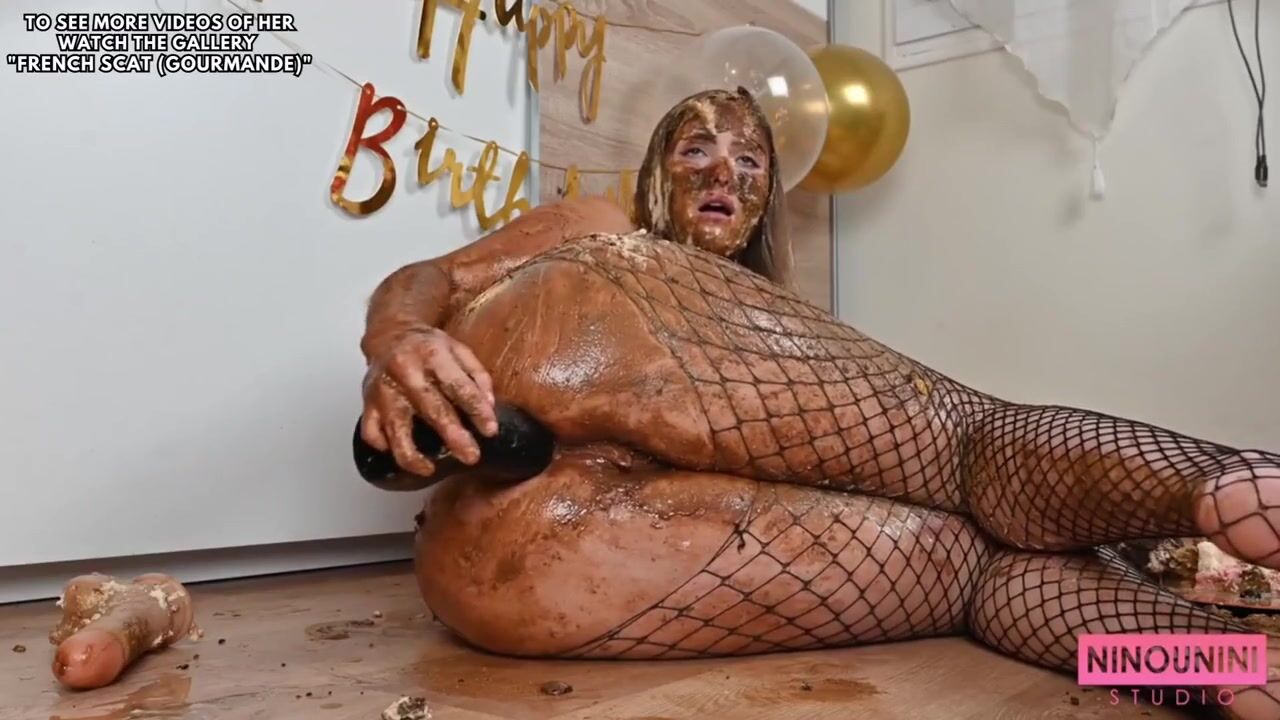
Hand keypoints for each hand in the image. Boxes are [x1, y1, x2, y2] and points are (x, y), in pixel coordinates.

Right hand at [359, 327, 496, 476]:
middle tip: (471, 456)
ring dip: (412, 454)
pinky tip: (399, 452)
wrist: (390, 333)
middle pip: (431, 409)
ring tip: (428, 469)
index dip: (476, 410)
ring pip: (395, 428)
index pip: (458, 386)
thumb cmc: (428, 346)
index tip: (490, 430)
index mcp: (433, 355)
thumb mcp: (460, 350)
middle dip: (453, 436)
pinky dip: (384, 446)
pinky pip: (372, 431)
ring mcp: (384, 389)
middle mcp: (406, 372)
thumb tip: (488, 406)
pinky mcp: (368, 402)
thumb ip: (477, 376)